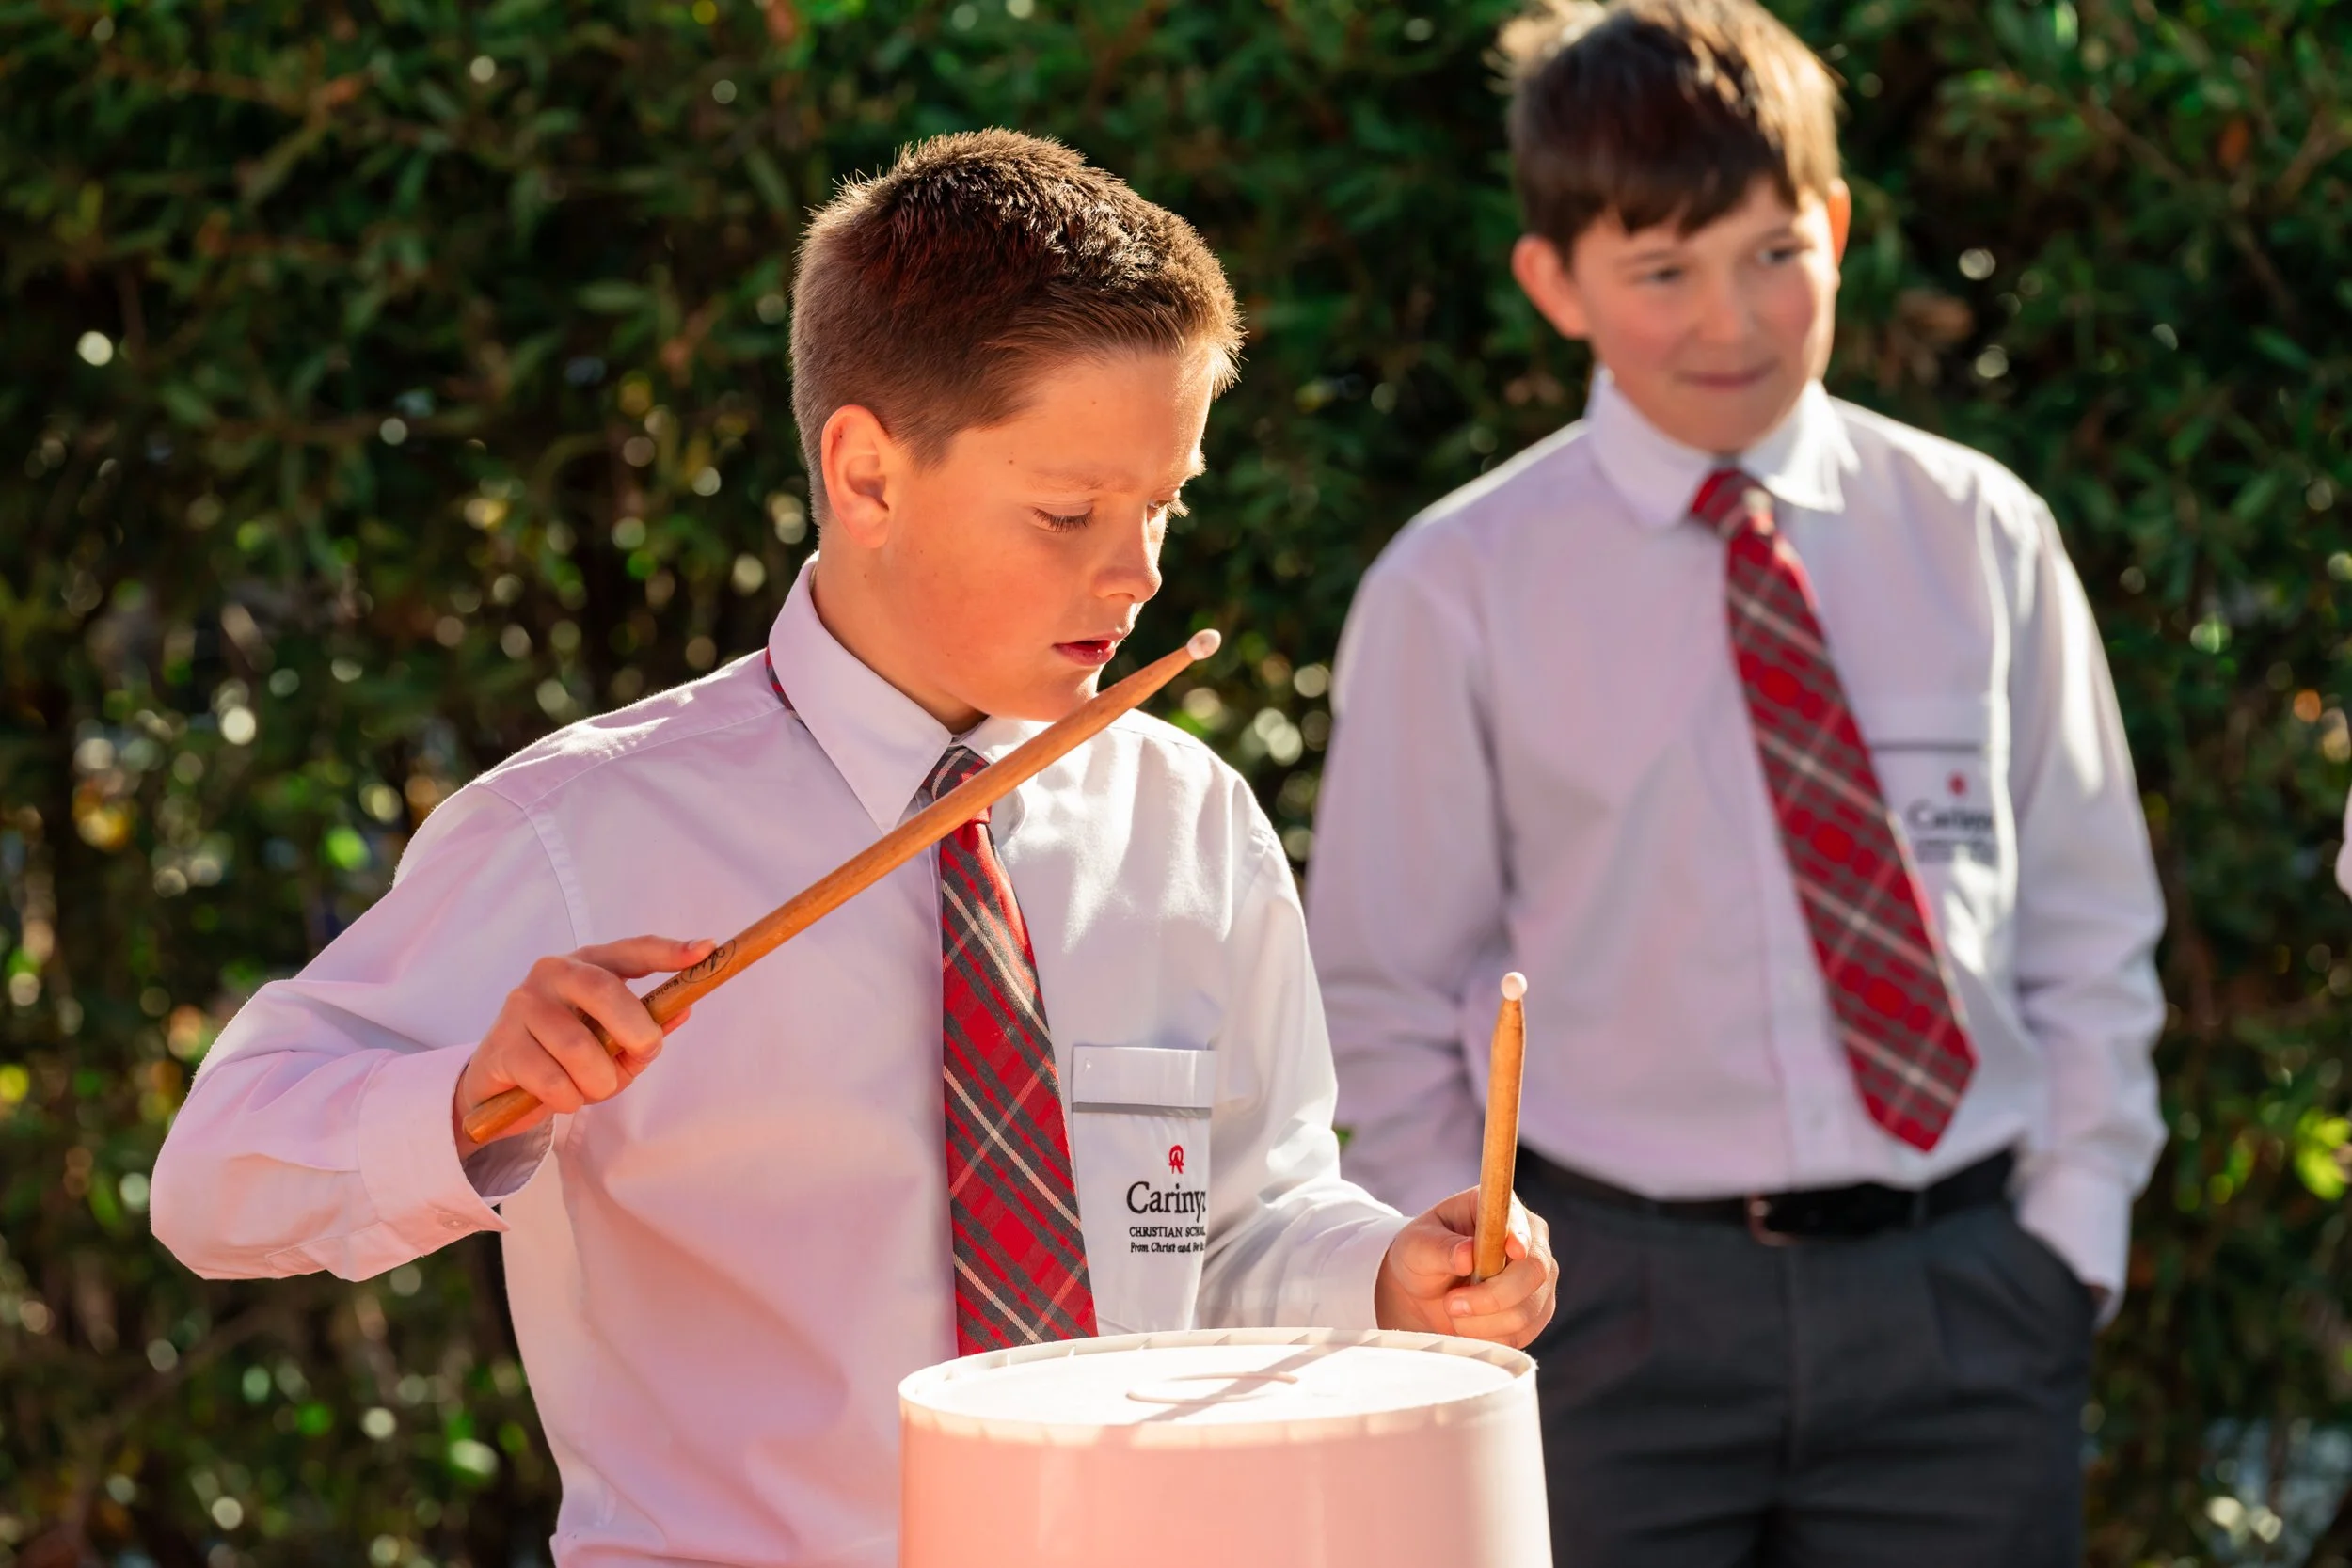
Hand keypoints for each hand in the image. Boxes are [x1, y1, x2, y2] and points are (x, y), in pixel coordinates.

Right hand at [451, 936, 714, 1152]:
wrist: (499, 1087)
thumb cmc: (565, 1058)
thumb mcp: (612, 1044)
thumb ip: (645, 1029)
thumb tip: (683, 1010)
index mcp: (587, 964)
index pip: (632, 951)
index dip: (668, 951)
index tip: (707, 949)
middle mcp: (552, 974)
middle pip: (604, 990)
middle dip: (635, 1029)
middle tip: (644, 1052)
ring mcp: (522, 1006)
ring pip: (579, 1047)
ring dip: (599, 1081)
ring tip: (593, 1088)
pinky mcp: (503, 1045)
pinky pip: (553, 1080)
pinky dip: (569, 1100)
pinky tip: (561, 1097)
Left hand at [1373, 1187, 1556, 1348]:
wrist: (1423, 1290)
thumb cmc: (1421, 1255)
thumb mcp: (1417, 1244)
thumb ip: (1440, 1247)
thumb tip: (1467, 1254)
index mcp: (1503, 1212)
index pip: (1523, 1224)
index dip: (1521, 1238)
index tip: (1512, 1251)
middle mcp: (1531, 1243)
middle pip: (1535, 1272)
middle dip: (1491, 1296)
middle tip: (1451, 1303)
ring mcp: (1538, 1281)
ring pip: (1526, 1311)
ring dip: (1482, 1321)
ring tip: (1452, 1309)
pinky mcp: (1535, 1313)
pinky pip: (1521, 1334)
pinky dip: (1488, 1335)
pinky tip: (1468, 1324)